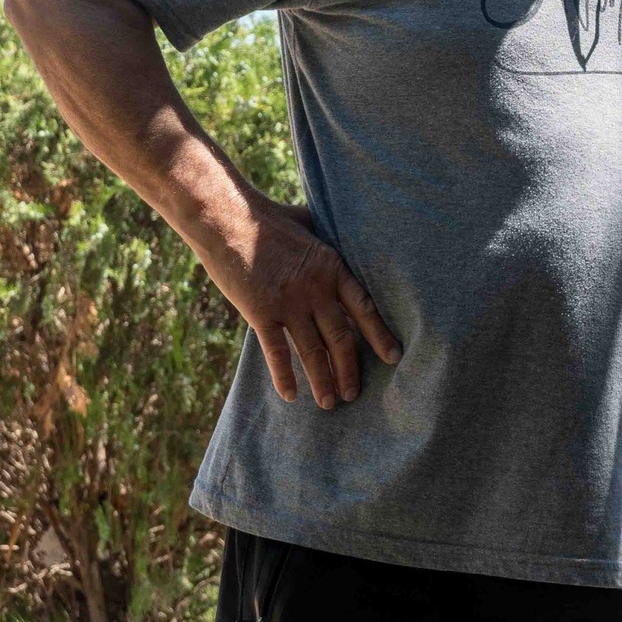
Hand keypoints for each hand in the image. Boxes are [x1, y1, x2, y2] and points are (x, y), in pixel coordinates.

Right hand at [203, 198, 401, 409]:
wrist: (228, 218)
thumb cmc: (268, 218)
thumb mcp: (309, 224)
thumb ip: (326, 240)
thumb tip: (341, 235)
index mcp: (332, 267)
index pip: (364, 308)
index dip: (379, 335)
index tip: (393, 357)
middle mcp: (316, 289)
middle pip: (341, 337)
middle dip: (349, 369)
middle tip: (354, 394)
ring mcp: (289, 302)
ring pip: (312, 351)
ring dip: (323, 380)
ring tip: (330, 403)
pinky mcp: (261, 312)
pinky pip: (277, 352)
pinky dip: (285, 376)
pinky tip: (291, 396)